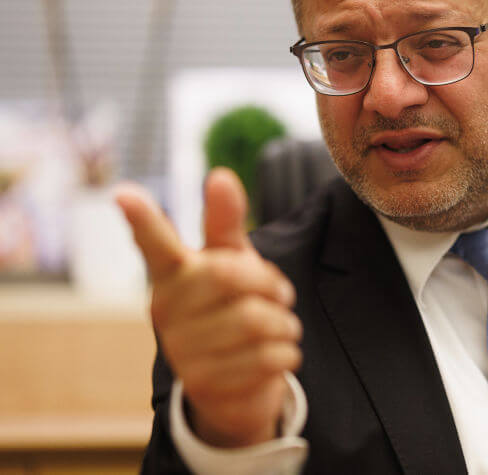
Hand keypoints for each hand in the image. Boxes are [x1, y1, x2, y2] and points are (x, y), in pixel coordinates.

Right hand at [116, 168, 302, 446]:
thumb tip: (220, 175)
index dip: (143, 220)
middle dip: (272, 284)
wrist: (237, 388)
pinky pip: (266, 357)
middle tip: (281, 295)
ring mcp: (180, 350)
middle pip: (232, 277)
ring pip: (256, 320)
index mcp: (173, 276)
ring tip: (280, 329)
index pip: (156, 245)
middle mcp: (166, 311)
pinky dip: (287, 354)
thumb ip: (226, 223)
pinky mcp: (204, 384)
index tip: (124, 193)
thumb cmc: (234, 310)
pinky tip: (278, 356)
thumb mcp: (234, 263)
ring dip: (284, 324)